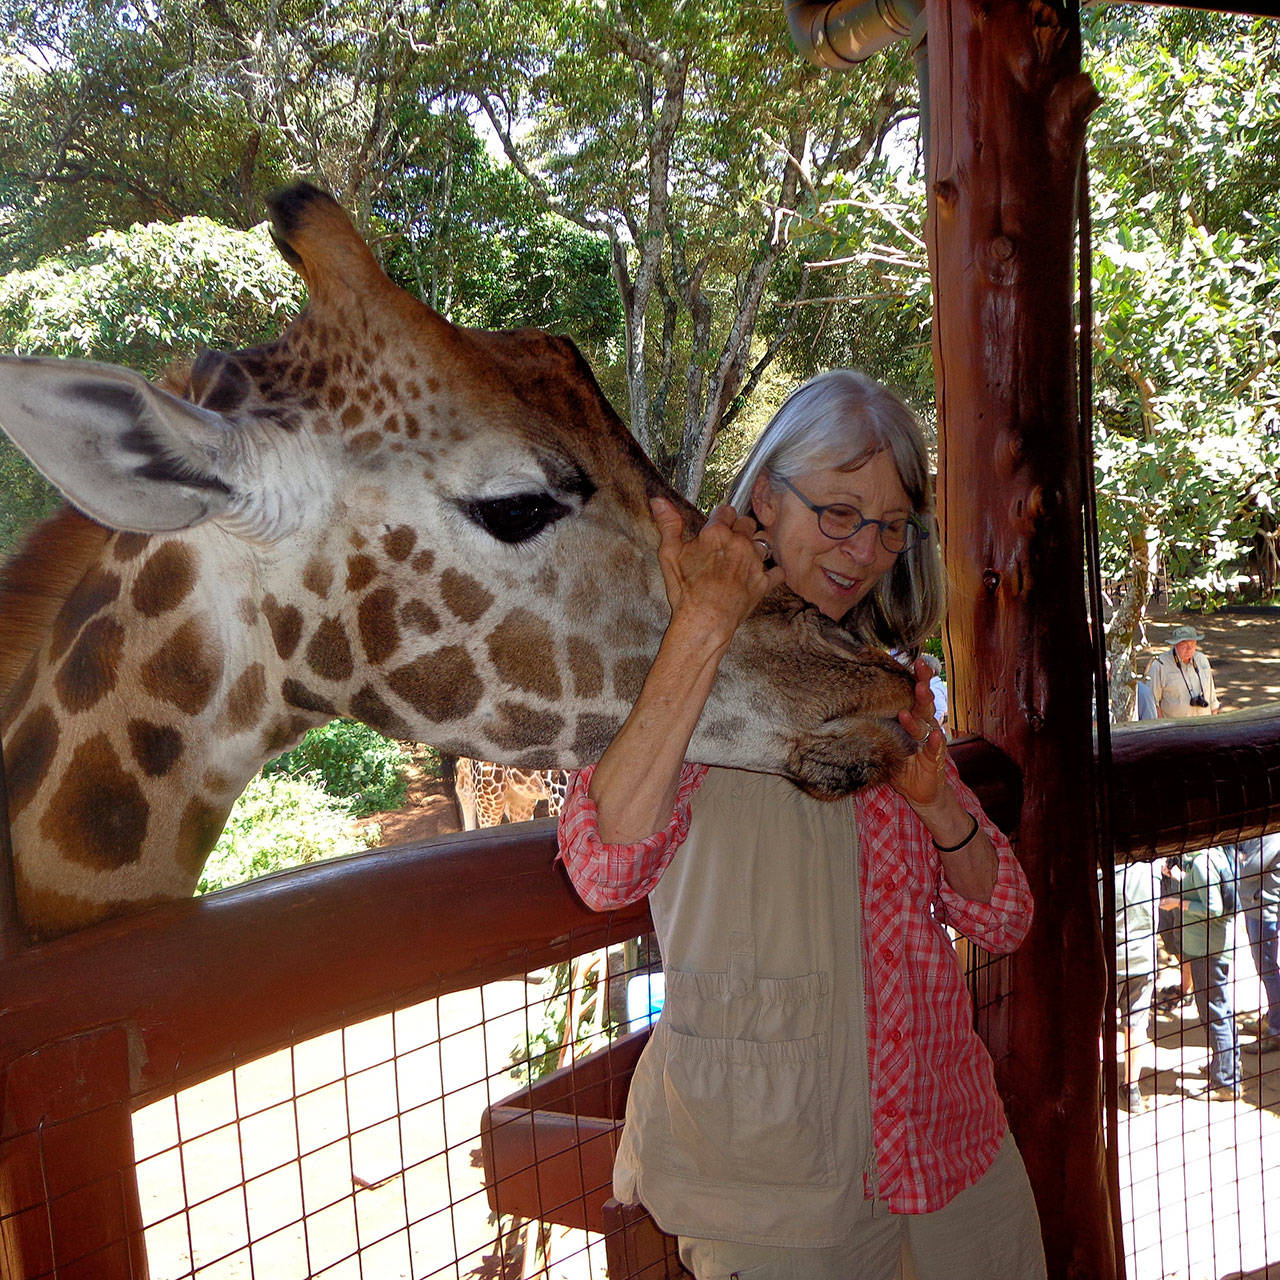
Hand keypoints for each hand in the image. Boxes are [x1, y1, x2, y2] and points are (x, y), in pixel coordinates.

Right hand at [650, 497, 784, 648]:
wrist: (704, 621)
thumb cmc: (686, 591)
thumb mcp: (669, 554)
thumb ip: (668, 524)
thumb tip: (659, 501)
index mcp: (717, 533)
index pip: (726, 511)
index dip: (720, 518)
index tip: (717, 526)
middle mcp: (740, 543)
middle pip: (747, 523)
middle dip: (739, 529)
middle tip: (728, 542)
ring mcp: (755, 562)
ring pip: (763, 542)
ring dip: (755, 546)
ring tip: (743, 557)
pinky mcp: (764, 582)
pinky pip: (777, 570)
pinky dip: (771, 572)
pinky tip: (759, 575)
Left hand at [890, 657, 947, 808]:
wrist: (920, 793)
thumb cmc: (900, 763)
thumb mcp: (885, 742)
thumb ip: (875, 726)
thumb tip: (846, 708)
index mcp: (911, 719)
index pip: (912, 695)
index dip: (914, 677)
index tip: (912, 658)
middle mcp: (922, 726)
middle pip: (923, 701)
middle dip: (921, 683)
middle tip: (919, 667)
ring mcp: (930, 741)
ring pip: (928, 720)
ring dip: (924, 706)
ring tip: (920, 692)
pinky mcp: (935, 760)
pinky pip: (935, 749)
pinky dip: (935, 742)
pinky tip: (935, 734)